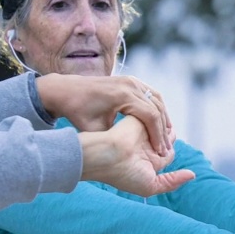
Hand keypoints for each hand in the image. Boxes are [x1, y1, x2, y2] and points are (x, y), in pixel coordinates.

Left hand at [36, 74, 172, 156]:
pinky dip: (158, 109)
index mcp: (123, 95)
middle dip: (164, 130)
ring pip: (157, 100)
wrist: (67, 90)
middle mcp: (130, 84)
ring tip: (167, 138)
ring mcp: (132, 80)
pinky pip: (151, 94)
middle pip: (157, 108)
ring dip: (164, 118)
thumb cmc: (79, 112)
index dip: (158, 136)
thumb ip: (114, 139)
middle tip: (167, 149)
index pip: (151, 116)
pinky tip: (160, 124)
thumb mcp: (95, 130)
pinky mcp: (131, 80)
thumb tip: (133, 152)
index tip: (160, 152)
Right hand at [78, 116, 193, 196]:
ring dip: (167, 130)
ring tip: (166, 129)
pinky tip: (161, 121)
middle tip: (168, 137)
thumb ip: (172, 181)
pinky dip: (160, 120)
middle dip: (170, 139)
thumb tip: (193, 175)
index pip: (166, 155)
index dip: (170, 153)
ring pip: (162, 127)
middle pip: (166, 139)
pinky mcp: (138, 120)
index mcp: (147, 161)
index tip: (168, 154)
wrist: (107, 157)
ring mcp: (142, 133)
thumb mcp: (151, 185)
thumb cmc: (125, 175)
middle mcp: (145, 147)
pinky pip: (154, 117)